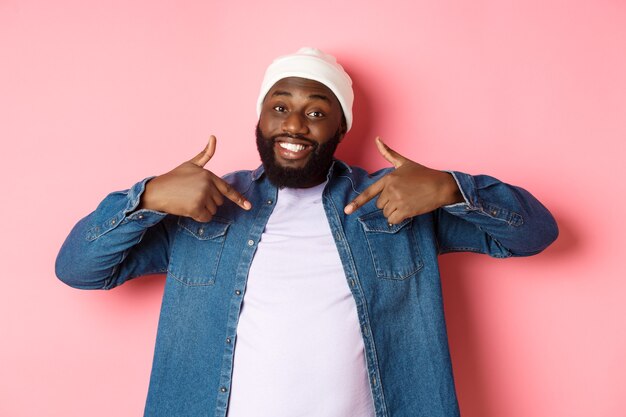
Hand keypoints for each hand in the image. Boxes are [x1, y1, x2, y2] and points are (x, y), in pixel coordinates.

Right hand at [139, 135, 251, 221]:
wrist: (157, 191)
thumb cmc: (174, 178)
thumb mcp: (191, 164)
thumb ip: (205, 154)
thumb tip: (214, 137)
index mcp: (208, 174)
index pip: (227, 189)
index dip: (239, 199)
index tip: (248, 206)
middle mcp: (207, 185)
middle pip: (219, 202)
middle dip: (208, 202)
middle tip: (192, 195)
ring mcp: (202, 196)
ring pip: (213, 211)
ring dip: (203, 210)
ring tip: (189, 200)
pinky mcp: (196, 208)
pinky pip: (206, 218)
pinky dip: (198, 217)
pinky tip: (188, 209)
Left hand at [344, 137, 461, 223]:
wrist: (441, 186)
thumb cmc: (423, 174)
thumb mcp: (404, 162)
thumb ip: (388, 153)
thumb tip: (377, 139)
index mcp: (388, 178)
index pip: (369, 192)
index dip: (356, 203)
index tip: (347, 210)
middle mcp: (391, 189)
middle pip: (380, 204)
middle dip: (389, 202)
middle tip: (403, 195)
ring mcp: (398, 201)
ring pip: (386, 213)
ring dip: (395, 211)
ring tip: (407, 201)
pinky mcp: (406, 211)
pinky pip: (393, 220)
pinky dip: (399, 218)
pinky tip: (408, 210)